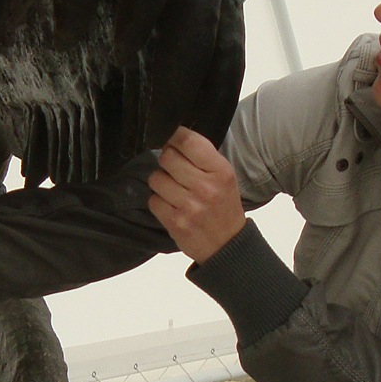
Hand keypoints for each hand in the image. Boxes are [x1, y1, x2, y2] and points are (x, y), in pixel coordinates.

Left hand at [147, 128, 245, 263]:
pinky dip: (159, 202)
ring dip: (161, 182)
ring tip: (174, 190)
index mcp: (220, 171)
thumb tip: (173, 138)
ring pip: (156, 178)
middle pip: (167, 157)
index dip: (174, 137)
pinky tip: (171, 206)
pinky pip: (153, 200)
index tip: (173, 141)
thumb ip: (203, 157)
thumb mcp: (224, 177)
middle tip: (174, 169)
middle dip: (166, 161)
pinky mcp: (175, 223)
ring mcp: (189, 206)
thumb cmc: (223, 206)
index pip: (188, 142)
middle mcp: (205, 187)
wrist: (227, 245)